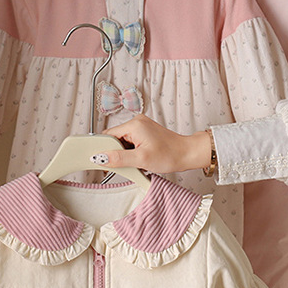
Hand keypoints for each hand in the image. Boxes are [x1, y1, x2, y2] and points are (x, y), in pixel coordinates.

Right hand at [92, 114, 210, 173]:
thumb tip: (100, 157)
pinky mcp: (145, 132)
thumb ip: (119, 158)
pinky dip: (131, 152)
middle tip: (122, 165)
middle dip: (115, 153)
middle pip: (114, 138)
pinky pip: (130, 142)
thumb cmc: (169, 154)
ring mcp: (141, 126)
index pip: (108, 135)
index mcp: (134, 124)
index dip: (103, 149)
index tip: (102, 161)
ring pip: (122, 141)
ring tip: (135, 162)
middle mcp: (136, 122)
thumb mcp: (141, 159)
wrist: (186, 153)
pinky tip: (138, 160)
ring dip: (124, 154)